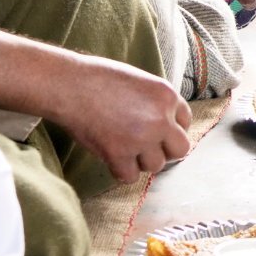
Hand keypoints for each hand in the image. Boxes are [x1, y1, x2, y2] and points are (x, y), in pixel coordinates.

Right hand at [47, 54, 192, 181]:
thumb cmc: (99, 78)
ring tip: (123, 145)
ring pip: (156, 166)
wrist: (69, 84)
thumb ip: (156, 103)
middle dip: (165, 150)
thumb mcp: (139, 81)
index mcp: (166, 95)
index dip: (171, 127)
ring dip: (141, 160)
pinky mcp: (119, 154)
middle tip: (146, 146)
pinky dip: (120, 170)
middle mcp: (160, 118)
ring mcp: (141, 138)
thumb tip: (165, 126)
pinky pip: (130, 177)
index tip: (157, 130)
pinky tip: (110, 156)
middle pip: (180, 149)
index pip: (186, 121)